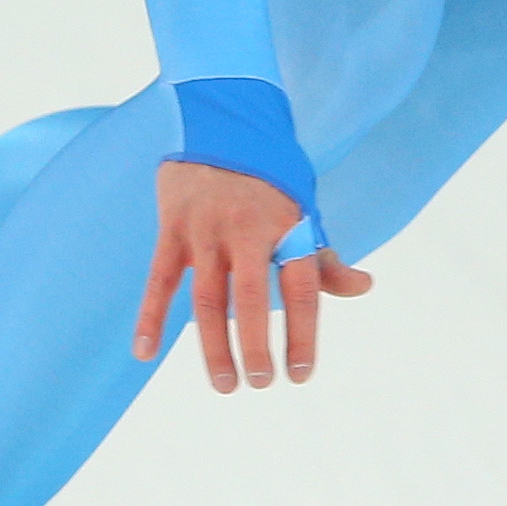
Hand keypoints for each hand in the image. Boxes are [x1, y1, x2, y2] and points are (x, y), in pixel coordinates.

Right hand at [133, 162, 374, 392]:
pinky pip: (159, 280)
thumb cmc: (268, 175)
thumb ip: (323, 256)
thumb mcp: (302, 209)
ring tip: (224, 385)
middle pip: (249, 298)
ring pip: (206, 299)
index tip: (301, 375)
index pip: (301, 290)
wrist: (219, 120)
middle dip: (255, 345)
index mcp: (286, 226)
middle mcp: (246, 229)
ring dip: (213, 346)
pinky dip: (149, 317)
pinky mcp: (172, 228)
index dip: (303, 335)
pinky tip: (143, 354)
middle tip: (261, 383)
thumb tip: (363, 287)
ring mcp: (205, 229)